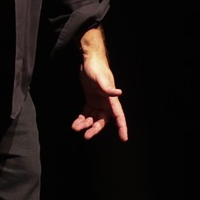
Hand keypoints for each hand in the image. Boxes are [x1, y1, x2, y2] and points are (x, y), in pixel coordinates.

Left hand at [72, 27, 127, 141]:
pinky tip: (75, 124)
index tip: (124, 138)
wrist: (89, 61)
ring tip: (76, 128)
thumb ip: (108, 87)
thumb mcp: (101, 78)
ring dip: (85, 125)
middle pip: (103, 121)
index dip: (122, 127)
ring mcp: (98, 103)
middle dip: (95, 129)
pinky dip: (81, 120)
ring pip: (93, 119)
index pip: (119, 115)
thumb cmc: (97, 68)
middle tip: (86, 136)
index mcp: (111, 100)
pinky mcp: (90, 100)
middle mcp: (106, 103)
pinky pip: (86, 114)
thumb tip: (119, 93)